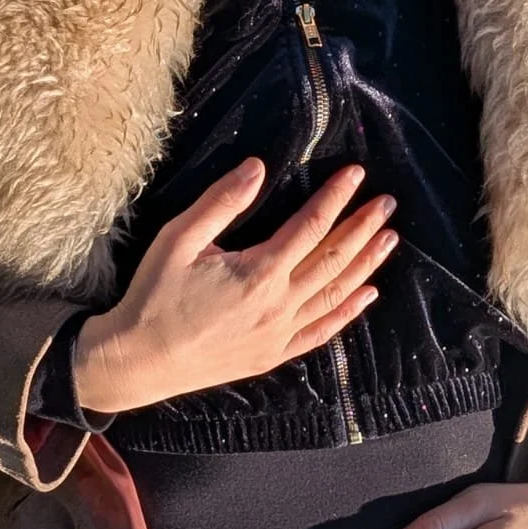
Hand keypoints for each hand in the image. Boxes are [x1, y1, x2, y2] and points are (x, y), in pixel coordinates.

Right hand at [73, 159, 395, 411]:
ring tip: (389, 239)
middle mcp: (279, 304)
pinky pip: (322, 331)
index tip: (356, 175)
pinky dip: (348, 312)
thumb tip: (257, 167)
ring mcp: (280, 333)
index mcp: (259, 272)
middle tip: (387, 204)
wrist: (139, 361)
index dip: (336, 197)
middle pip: (333, 258)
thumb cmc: (154, 295)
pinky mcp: (273, 355)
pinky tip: (366, 294)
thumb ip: (220, 202)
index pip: (311, 226)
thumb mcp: (179, 239)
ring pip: (335, 293)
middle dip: (363, 227)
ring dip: (366, 264)